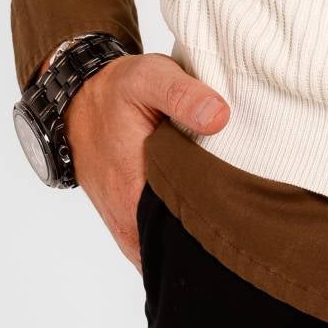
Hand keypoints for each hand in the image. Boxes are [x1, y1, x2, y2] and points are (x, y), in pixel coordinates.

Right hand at [59, 52, 230, 266]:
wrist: (78, 102)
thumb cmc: (116, 92)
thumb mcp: (148, 78)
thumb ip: (184, 95)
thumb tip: (220, 117)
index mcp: (134, 194)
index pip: (187, 233)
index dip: (222, 222)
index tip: (249, 207)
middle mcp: (129, 221)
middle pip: (182, 248)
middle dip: (216, 234)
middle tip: (248, 208)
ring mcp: (128, 227)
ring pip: (171, 248)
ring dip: (198, 235)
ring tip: (231, 208)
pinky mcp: (130, 223)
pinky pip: (160, 242)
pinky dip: (182, 232)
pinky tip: (205, 209)